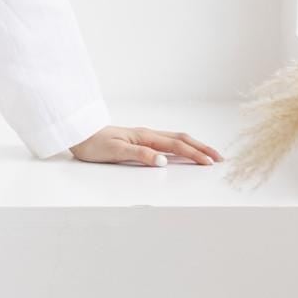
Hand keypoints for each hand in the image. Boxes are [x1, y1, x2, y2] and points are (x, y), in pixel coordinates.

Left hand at [69, 124, 221, 166]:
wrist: (78, 134)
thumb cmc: (93, 144)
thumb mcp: (116, 152)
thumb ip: (140, 155)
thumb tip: (164, 161)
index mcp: (145, 136)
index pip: (176, 145)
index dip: (195, 154)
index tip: (210, 163)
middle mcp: (148, 134)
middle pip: (182, 139)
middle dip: (202, 148)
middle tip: (219, 158)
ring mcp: (144, 136)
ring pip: (176, 139)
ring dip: (194, 146)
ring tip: (208, 155)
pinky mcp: (139, 140)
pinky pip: (166, 141)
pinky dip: (181, 146)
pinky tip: (184, 151)